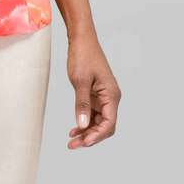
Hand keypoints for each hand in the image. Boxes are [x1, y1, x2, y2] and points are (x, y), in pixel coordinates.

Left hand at [66, 32, 120, 148]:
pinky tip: (74, 128)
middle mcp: (110, 98)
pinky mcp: (95, 93)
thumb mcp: (80, 81)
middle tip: (73, 145)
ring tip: (72, 140)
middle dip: (90, 137)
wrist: (81, 39)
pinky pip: (92, 113)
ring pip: (98, 121)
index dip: (97, 136)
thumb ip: (82, 104)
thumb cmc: (82, 55)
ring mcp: (103, 96)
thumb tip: (83, 125)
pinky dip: (84, 121)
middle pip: (104, 126)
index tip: (83, 142)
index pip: (109, 124)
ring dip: (86, 131)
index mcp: (111, 95)